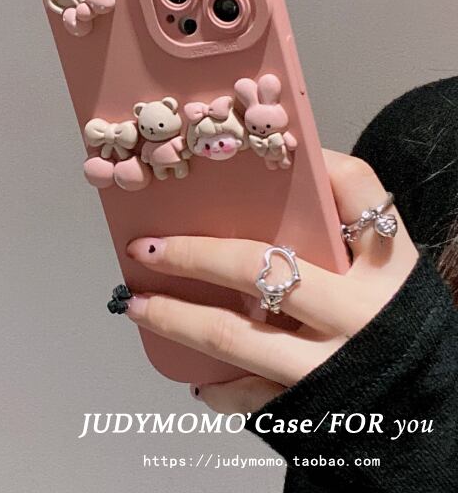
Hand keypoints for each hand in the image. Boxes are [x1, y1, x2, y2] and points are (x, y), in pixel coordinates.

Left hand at [124, 150, 419, 413]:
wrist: (441, 416)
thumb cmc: (397, 328)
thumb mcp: (384, 273)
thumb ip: (342, 231)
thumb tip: (270, 182)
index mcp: (385, 264)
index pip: (354, 187)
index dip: (309, 162)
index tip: (251, 148)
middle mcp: (361, 310)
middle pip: (260, 265)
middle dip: (195, 254)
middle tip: (148, 247)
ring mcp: (333, 363)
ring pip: (235, 335)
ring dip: (177, 318)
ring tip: (137, 304)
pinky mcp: (313, 407)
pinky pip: (250, 395)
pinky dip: (217, 387)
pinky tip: (196, 376)